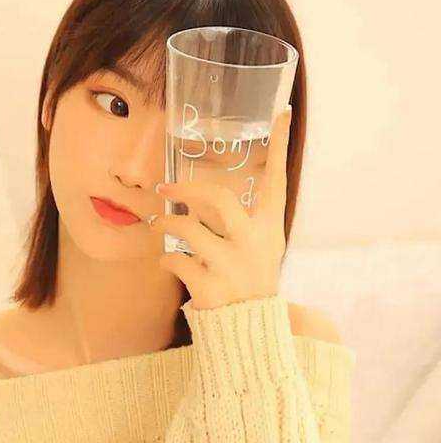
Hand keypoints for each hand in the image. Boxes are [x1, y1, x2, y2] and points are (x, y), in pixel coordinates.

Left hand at [152, 106, 291, 311]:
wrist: (249, 331)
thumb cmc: (248, 281)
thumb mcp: (257, 248)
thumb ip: (236, 220)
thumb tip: (195, 197)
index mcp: (270, 228)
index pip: (278, 179)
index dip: (281, 144)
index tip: (283, 110)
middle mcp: (254, 243)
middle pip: (217, 198)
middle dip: (185, 190)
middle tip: (165, 189)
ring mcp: (233, 265)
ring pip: (187, 229)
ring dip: (166, 225)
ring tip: (159, 226)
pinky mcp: (210, 287)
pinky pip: (175, 261)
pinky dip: (166, 260)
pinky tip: (168, 263)